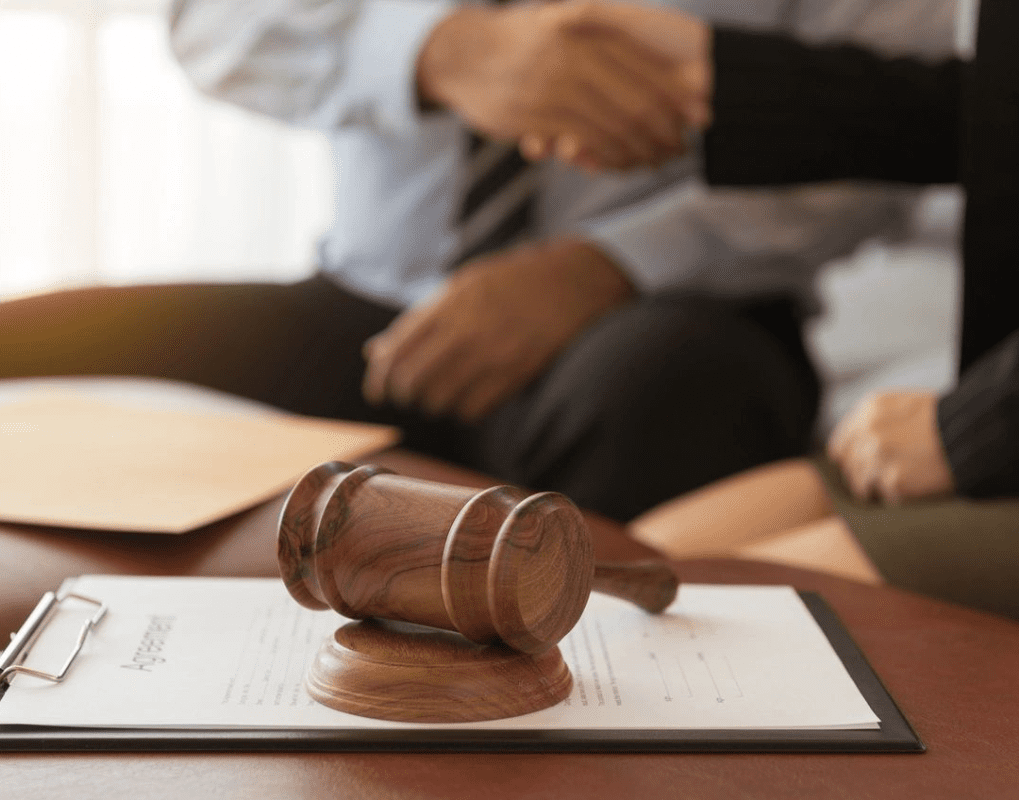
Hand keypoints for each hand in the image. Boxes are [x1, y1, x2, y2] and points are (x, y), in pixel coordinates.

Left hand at [362, 239, 633, 421]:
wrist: (571, 281)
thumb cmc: (510, 282)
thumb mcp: (460, 287)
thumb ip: (418, 319)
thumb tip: (374, 351)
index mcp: (448, 304)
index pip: (397, 352)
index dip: (379, 379)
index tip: (378, 392)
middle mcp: (467, 330)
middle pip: (413, 381)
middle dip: (404, 394)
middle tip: (409, 395)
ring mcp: (493, 354)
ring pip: (440, 400)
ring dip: (434, 403)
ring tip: (440, 394)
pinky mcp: (516, 374)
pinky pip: (473, 410)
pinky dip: (463, 410)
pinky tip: (467, 398)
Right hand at [417, 0, 709, 169]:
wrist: (465, 54)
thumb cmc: (524, 43)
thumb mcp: (565, 21)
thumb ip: (605, 32)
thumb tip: (661, 47)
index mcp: (588, 26)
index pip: (646, 66)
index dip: (678, 95)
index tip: (702, 116)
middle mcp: (573, 52)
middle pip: (636, 99)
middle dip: (664, 130)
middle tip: (681, 148)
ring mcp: (553, 84)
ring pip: (612, 125)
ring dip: (638, 149)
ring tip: (656, 160)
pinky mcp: (535, 114)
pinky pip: (583, 142)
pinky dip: (606, 156)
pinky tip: (619, 164)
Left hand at [827, 390, 954, 502]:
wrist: (975, 433)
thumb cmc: (944, 421)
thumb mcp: (902, 406)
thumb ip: (872, 422)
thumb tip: (847, 450)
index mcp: (869, 411)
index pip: (840, 446)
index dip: (850, 460)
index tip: (861, 468)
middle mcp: (868, 433)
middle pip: (848, 467)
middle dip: (863, 475)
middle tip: (885, 478)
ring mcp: (879, 458)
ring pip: (860, 485)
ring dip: (878, 488)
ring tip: (902, 481)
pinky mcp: (894, 481)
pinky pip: (884, 497)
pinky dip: (898, 496)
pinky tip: (916, 483)